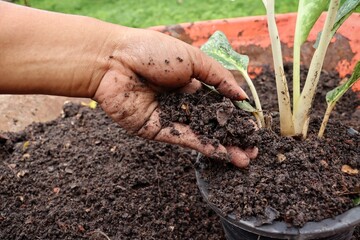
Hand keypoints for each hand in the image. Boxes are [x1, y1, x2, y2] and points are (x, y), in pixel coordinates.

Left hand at [94, 28, 257, 166]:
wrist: (113, 62)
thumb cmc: (151, 52)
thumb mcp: (193, 58)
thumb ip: (218, 77)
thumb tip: (241, 95)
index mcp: (191, 83)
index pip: (219, 103)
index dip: (237, 115)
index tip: (253, 126)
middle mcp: (183, 102)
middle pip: (213, 123)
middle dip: (234, 135)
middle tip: (253, 148)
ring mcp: (171, 118)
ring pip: (202, 135)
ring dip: (224, 147)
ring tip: (246, 159)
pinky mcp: (159, 131)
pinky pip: (186, 140)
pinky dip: (206, 148)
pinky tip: (225, 155)